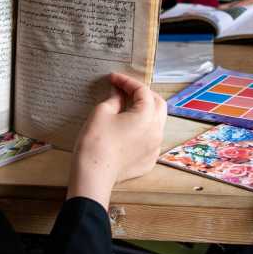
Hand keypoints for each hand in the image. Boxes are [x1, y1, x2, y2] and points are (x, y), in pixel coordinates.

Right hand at [67, 73, 167, 208]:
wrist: (94, 175)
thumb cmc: (96, 141)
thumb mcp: (102, 112)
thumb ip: (114, 99)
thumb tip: (118, 94)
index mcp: (147, 116)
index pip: (142, 91)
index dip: (127, 82)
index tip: (114, 79)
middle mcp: (157, 131)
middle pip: (158, 104)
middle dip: (144, 94)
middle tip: (127, 90)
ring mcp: (155, 148)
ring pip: (157, 123)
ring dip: (146, 113)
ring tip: (129, 109)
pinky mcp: (149, 161)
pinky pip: (151, 140)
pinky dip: (143, 131)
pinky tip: (129, 131)